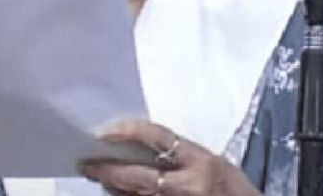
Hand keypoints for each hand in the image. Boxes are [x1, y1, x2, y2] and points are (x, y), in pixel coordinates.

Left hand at [79, 120, 260, 195]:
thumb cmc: (236, 193)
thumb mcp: (216, 165)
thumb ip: (183, 157)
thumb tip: (142, 150)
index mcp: (203, 162)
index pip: (160, 138)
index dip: (130, 132)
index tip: (106, 133)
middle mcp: (191, 185)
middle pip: (139, 176)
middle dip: (108, 169)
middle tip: (87, 162)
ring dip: (115, 188)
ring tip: (98, 177)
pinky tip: (117, 193)